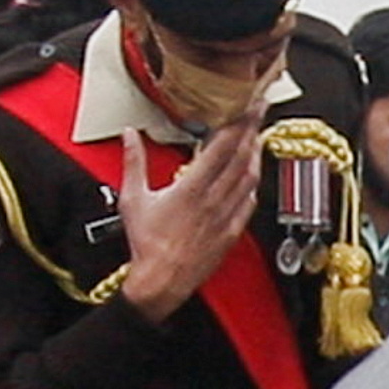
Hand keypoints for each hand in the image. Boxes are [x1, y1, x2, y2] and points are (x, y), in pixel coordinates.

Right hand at [116, 118, 264, 316]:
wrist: (161, 281)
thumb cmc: (147, 245)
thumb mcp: (133, 198)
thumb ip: (134, 161)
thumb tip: (130, 135)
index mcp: (192, 188)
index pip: (223, 147)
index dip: (239, 123)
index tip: (247, 107)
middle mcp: (214, 199)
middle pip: (242, 157)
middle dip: (252, 130)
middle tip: (258, 111)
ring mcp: (226, 216)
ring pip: (250, 178)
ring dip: (255, 154)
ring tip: (256, 137)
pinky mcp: (231, 232)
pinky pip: (249, 203)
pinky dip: (252, 185)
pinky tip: (252, 177)